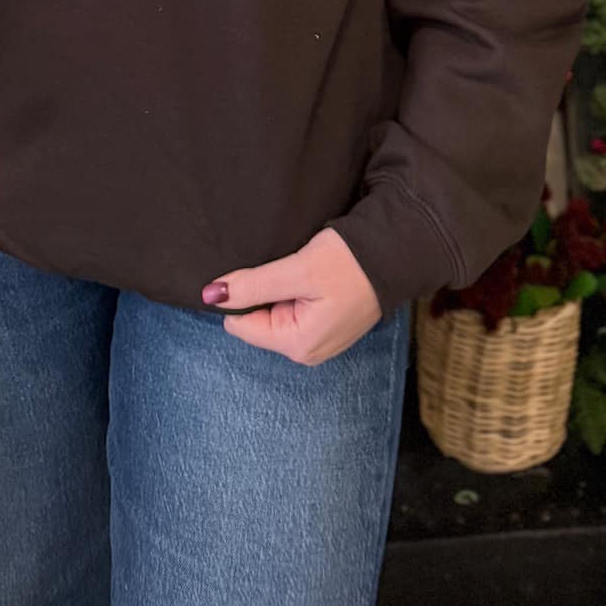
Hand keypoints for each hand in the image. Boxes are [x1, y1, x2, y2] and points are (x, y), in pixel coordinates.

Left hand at [200, 227, 381, 365]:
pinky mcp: (327, 326)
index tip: (260, 271)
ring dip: (280, 290)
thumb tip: (211, 295)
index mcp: (297, 346)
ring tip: (300, 269)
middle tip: (285, 268)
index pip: (241, 325)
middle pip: (258, 321)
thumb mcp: (297, 270)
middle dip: (264, 294)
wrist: (395, 253)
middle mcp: (307, 352)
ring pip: (276, 314)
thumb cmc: (349, 262)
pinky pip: (295, 311)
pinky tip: (311, 275)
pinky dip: (295, 292)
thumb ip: (253, 285)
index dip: (243, 295)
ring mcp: (319, 341)